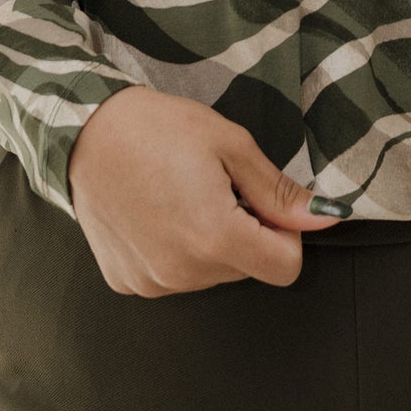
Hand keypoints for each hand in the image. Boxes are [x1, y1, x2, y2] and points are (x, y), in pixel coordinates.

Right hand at [68, 86, 349, 295]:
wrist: (82, 132)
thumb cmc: (158, 128)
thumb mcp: (230, 144)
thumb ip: (279, 191)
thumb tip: (328, 217)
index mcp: (216, 238)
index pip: (285, 268)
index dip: (285, 233)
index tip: (261, 201)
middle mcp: (184, 272)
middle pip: (247, 269)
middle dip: (245, 232)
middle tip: (213, 186)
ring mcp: (152, 282)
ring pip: (211, 273)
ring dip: (209, 242)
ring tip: (179, 195)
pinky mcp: (127, 282)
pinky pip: (173, 275)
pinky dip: (174, 249)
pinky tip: (155, 211)